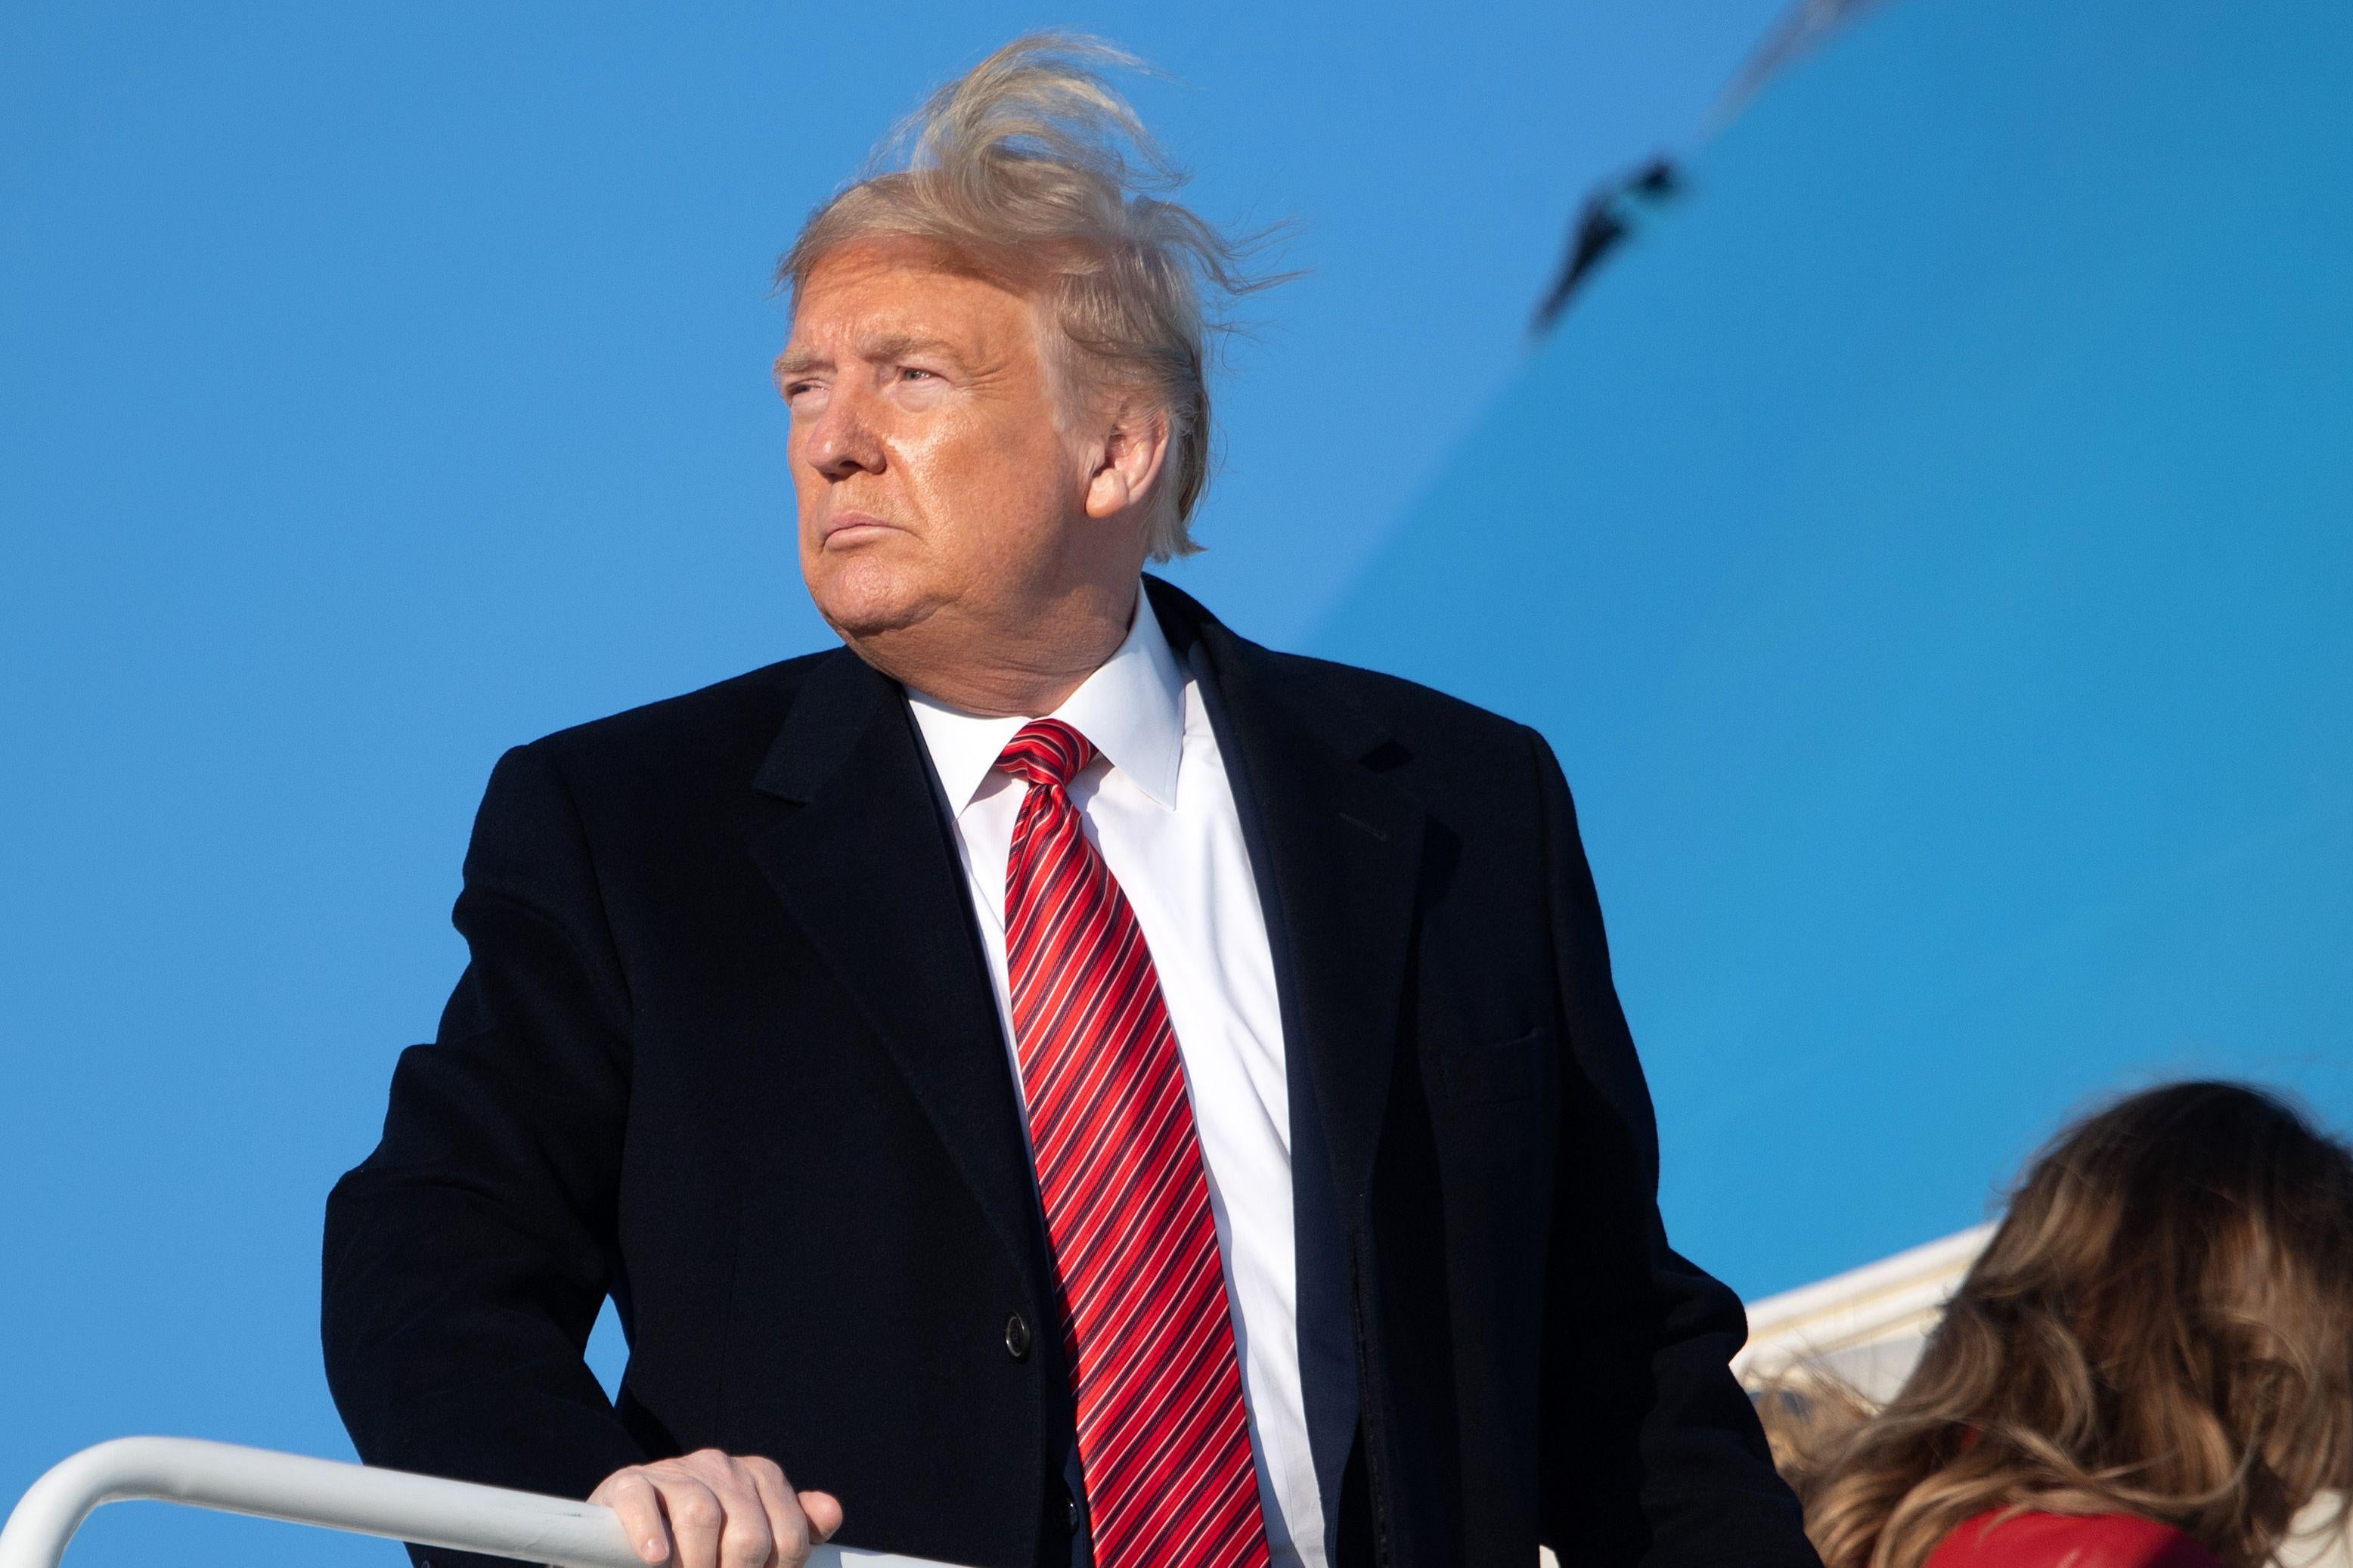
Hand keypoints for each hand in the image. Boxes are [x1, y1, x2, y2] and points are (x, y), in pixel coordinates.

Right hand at [589, 1450, 842, 1567]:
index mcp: (760, 1477)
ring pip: (701, 1515)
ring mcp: (674, 1472)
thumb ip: (794, 1528)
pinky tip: (655, 1557)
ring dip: (697, 1563)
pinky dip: (649, 1532)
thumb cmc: (702, 1535)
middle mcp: (722, 1467)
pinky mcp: (629, 1483)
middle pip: (749, 1534)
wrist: (631, 1520)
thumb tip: (831, 1513)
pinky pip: (643, 1502)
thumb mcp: (751, 1529)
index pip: (790, 1537)